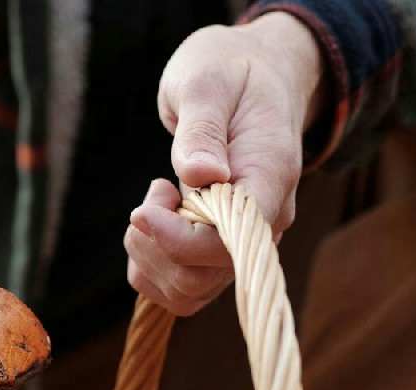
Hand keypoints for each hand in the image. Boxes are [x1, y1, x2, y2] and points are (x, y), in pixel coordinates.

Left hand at [125, 11, 325, 315]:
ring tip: (152, 204)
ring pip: (185, 291)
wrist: (253, 75)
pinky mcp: (214, 249)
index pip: (227, 244)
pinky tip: (152, 221)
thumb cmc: (230, 72)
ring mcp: (239, 241)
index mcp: (270, 181)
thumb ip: (203, 130)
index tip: (144, 207)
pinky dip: (148, 265)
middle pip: (201, 279)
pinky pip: (175, 286)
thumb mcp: (209, 81)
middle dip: (155, 245)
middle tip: (154, 192)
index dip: (177, 239)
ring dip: (148, 257)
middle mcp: (261, 224)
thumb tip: (200, 175)